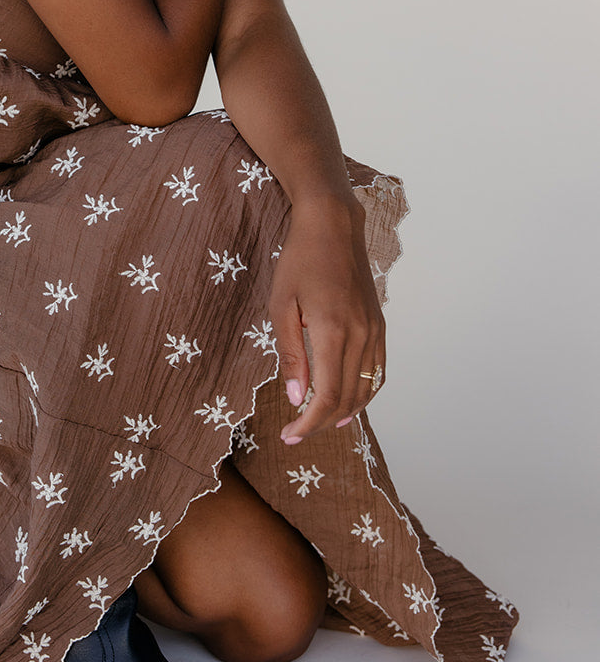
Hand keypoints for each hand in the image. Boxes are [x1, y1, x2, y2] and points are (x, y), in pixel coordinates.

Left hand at [267, 197, 386, 445]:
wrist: (333, 226)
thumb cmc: (299, 261)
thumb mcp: (281, 306)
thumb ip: (290, 355)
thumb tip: (297, 398)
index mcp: (333, 332)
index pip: (326, 396)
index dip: (308, 423)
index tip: (289, 435)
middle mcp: (361, 336)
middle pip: (347, 399)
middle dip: (321, 423)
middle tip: (296, 433)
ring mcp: (374, 330)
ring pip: (367, 389)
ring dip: (345, 412)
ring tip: (321, 424)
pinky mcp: (379, 324)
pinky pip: (378, 370)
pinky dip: (366, 393)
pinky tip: (350, 400)